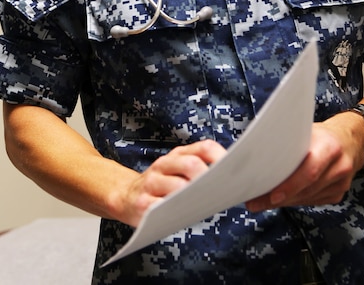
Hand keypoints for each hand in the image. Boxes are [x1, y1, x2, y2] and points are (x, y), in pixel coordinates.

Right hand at [111, 139, 226, 226]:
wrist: (126, 196)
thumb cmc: (161, 187)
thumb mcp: (178, 173)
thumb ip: (201, 174)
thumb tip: (236, 184)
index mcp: (178, 156)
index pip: (203, 148)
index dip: (221, 157)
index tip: (237, 171)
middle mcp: (164, 165)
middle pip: (191, 164)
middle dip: (209, 178)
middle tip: (222, 192)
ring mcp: (151, 182)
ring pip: (176, 185)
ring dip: (194, 196)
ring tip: (206, 205)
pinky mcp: (142, 202)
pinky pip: (160, 206)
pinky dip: (174, 211)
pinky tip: (183, 215)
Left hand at [246, 114, 363, 211]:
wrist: (349, 140)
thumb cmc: (321, 134)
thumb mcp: (306, 130)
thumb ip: (289, 142)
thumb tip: (257, 155)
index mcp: (330, 147)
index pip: (310, 171)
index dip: (290, 185)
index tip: (270, 195)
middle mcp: (339, 167)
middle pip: (307, 188)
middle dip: (278, 197)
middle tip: (255, 202)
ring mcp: (341, 183)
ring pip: (308, 198)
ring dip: (283, 202)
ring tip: (261, 202)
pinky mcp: (338, 193)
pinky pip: (312, 201)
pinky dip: (294, 201)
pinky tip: (280, 199)